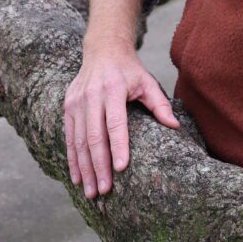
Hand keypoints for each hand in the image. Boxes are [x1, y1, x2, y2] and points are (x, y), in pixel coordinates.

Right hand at [63, 43, 178, 197]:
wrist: (102, 50)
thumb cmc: (129, 70)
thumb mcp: (147, 81)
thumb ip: (160, 104)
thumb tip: (175, 126)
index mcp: (114, 89)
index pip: (115, 123)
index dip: (117, 146)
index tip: (120, 169)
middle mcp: (92, 95)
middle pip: (94, 136)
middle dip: (99, 166)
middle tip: (104, 190)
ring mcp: (77, 102)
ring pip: (79, 141)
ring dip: (84, 168)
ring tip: (91, 191)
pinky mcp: (68, 106)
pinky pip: (69, 137)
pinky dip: (72, 159)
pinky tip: (77, 177)